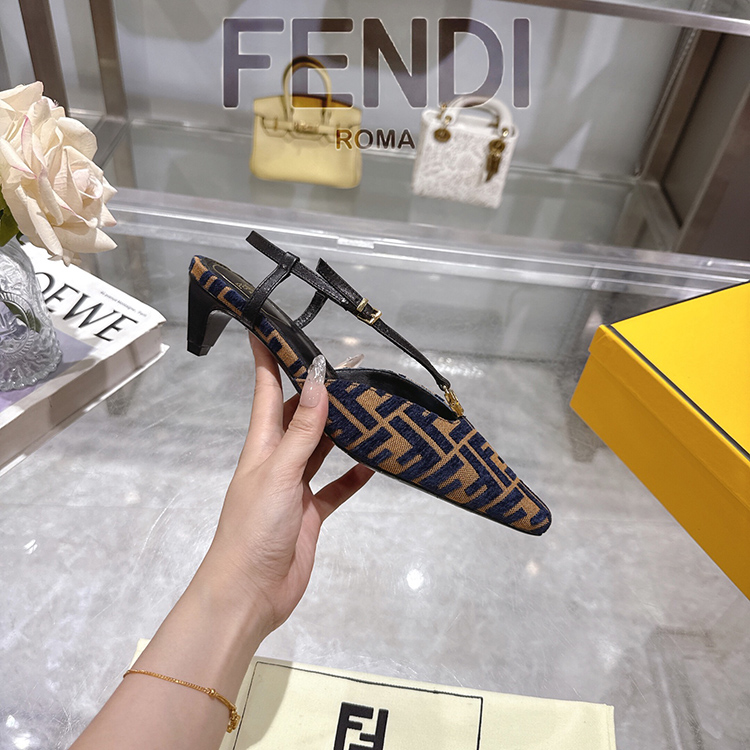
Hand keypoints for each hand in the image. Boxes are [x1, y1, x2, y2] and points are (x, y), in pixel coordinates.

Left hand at [203, 336, 372, 634]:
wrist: (249, 593)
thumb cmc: (255, 528)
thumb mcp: (279, 473)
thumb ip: (303, 431)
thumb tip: (319, 382)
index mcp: (262, 445)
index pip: (266, 390)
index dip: (268, 358)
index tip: (272, 325)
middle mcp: (278, 460)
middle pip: (300, 416)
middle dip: (321, 391)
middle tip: (354, 368)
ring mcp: (296, 487)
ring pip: (322, 448)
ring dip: (341, 430)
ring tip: (369, 407)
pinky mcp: (312, 514)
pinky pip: (336, 488)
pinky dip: (353, 476)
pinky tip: (373, 463)